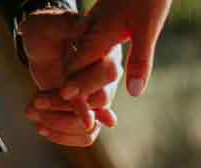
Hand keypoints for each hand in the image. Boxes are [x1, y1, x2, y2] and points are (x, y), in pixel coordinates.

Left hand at [20, 13, 121, 145]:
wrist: (38, 48)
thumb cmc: (44, 31)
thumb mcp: (51, 23)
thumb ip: (68, 25)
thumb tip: (85, 27)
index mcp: (107, 52)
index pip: (108, 74)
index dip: (86, 84)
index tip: (63, 90)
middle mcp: (107, 80)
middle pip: (100, 103)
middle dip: (67, 105)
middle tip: (39, 101)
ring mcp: (98, 101)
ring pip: (90, 126)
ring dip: (59, 123)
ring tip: (33, 111)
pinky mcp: (86, 115)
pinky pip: (83, 137)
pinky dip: (60, 135)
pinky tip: (40, 126)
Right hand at [58, 0, 172, 100]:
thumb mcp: (148, 27)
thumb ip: (140, 60)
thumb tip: (134, 93)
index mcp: (101, 33)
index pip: (79, 66)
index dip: (72, 87)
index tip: (63, 104)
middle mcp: (94, 31)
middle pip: (74, 65)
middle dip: (67, 88)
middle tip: (53, 110)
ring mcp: (96, 27)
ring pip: (79, 58)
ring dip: (74, 81)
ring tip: (69, 105)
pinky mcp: (102, 25)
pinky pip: (89, 51)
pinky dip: (85, 69)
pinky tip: (91, 83)